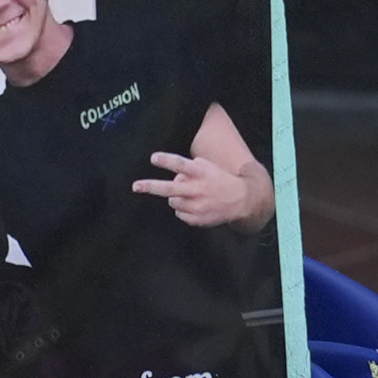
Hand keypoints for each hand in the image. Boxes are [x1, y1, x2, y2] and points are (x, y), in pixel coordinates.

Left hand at [136, 149, 270, 229]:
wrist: (241, 200)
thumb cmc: (220, 180)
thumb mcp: (208, 167)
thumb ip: (190, 168)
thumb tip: (175, 176)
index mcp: (201, 173)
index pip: (181, 165)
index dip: (166, 161)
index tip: (153, 158)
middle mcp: (198, 189)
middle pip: (169, 188)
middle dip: (150, 187)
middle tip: (136, 186)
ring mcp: (197, 206)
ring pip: (172, 201)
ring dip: (176, 198)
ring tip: (190, 196)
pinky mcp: (197, 219)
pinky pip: (179, 214)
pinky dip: (183, 209)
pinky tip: (196, 205)